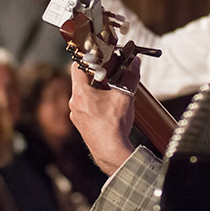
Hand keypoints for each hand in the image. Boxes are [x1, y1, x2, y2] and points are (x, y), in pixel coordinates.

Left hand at [68, 58, 139, 175]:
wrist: (111, 152)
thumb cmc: (114, 125)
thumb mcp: (125, 96)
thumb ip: (130, 76)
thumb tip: (135, 62)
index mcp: (81, 92)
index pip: (77, 66)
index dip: (87, 59)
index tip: (97, 58)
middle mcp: (74, 102)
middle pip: (81, 80)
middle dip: (95, 76)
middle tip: (109, 75)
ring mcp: (75, 114)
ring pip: (83, 94)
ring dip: (95, 90)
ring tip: (110, 91)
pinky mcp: (80, 123)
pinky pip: (84, 107)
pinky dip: (94, 103)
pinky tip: (107, 108)